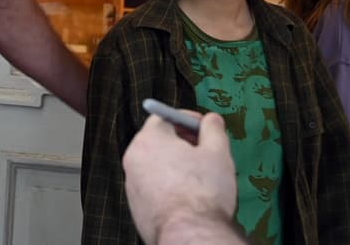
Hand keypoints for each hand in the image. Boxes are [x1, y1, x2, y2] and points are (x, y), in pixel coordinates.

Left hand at [122, 111, 241, 244]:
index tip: (204, 128)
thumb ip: (213, 130)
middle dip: (182, 143)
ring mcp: (132, 184)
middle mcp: (133, 159)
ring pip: (156, 165)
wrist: (190, 234)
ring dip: (176, 166)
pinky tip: (188, 197)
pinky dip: (168, 186)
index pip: (164, 117)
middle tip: (205, 152)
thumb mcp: (217, 153)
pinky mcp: (136, 206)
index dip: (188, 119)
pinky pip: (153, 187)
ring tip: (200, 178)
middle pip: (158, 141)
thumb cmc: (203, 193)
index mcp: (148, 140)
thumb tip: (212, 120)